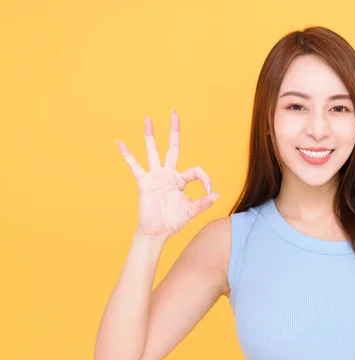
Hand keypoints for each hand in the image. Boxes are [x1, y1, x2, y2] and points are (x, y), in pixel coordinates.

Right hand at [116, 109, 218, 238]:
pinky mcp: (144, 182)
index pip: (195, 170)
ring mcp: (155, 176)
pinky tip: (119, 141)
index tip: (209, 191)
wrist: (157, 232)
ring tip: (147, 118)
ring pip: (153, 151)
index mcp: (181, 180)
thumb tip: (215, 194)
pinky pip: (134, 166)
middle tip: (174, 112)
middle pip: (172, 147)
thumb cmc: (173, 221)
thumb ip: (203, 202)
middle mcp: (168, 174)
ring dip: (150, 135)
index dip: (205, 178)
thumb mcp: (191, 211)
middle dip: (174, 130)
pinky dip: (126, 154)